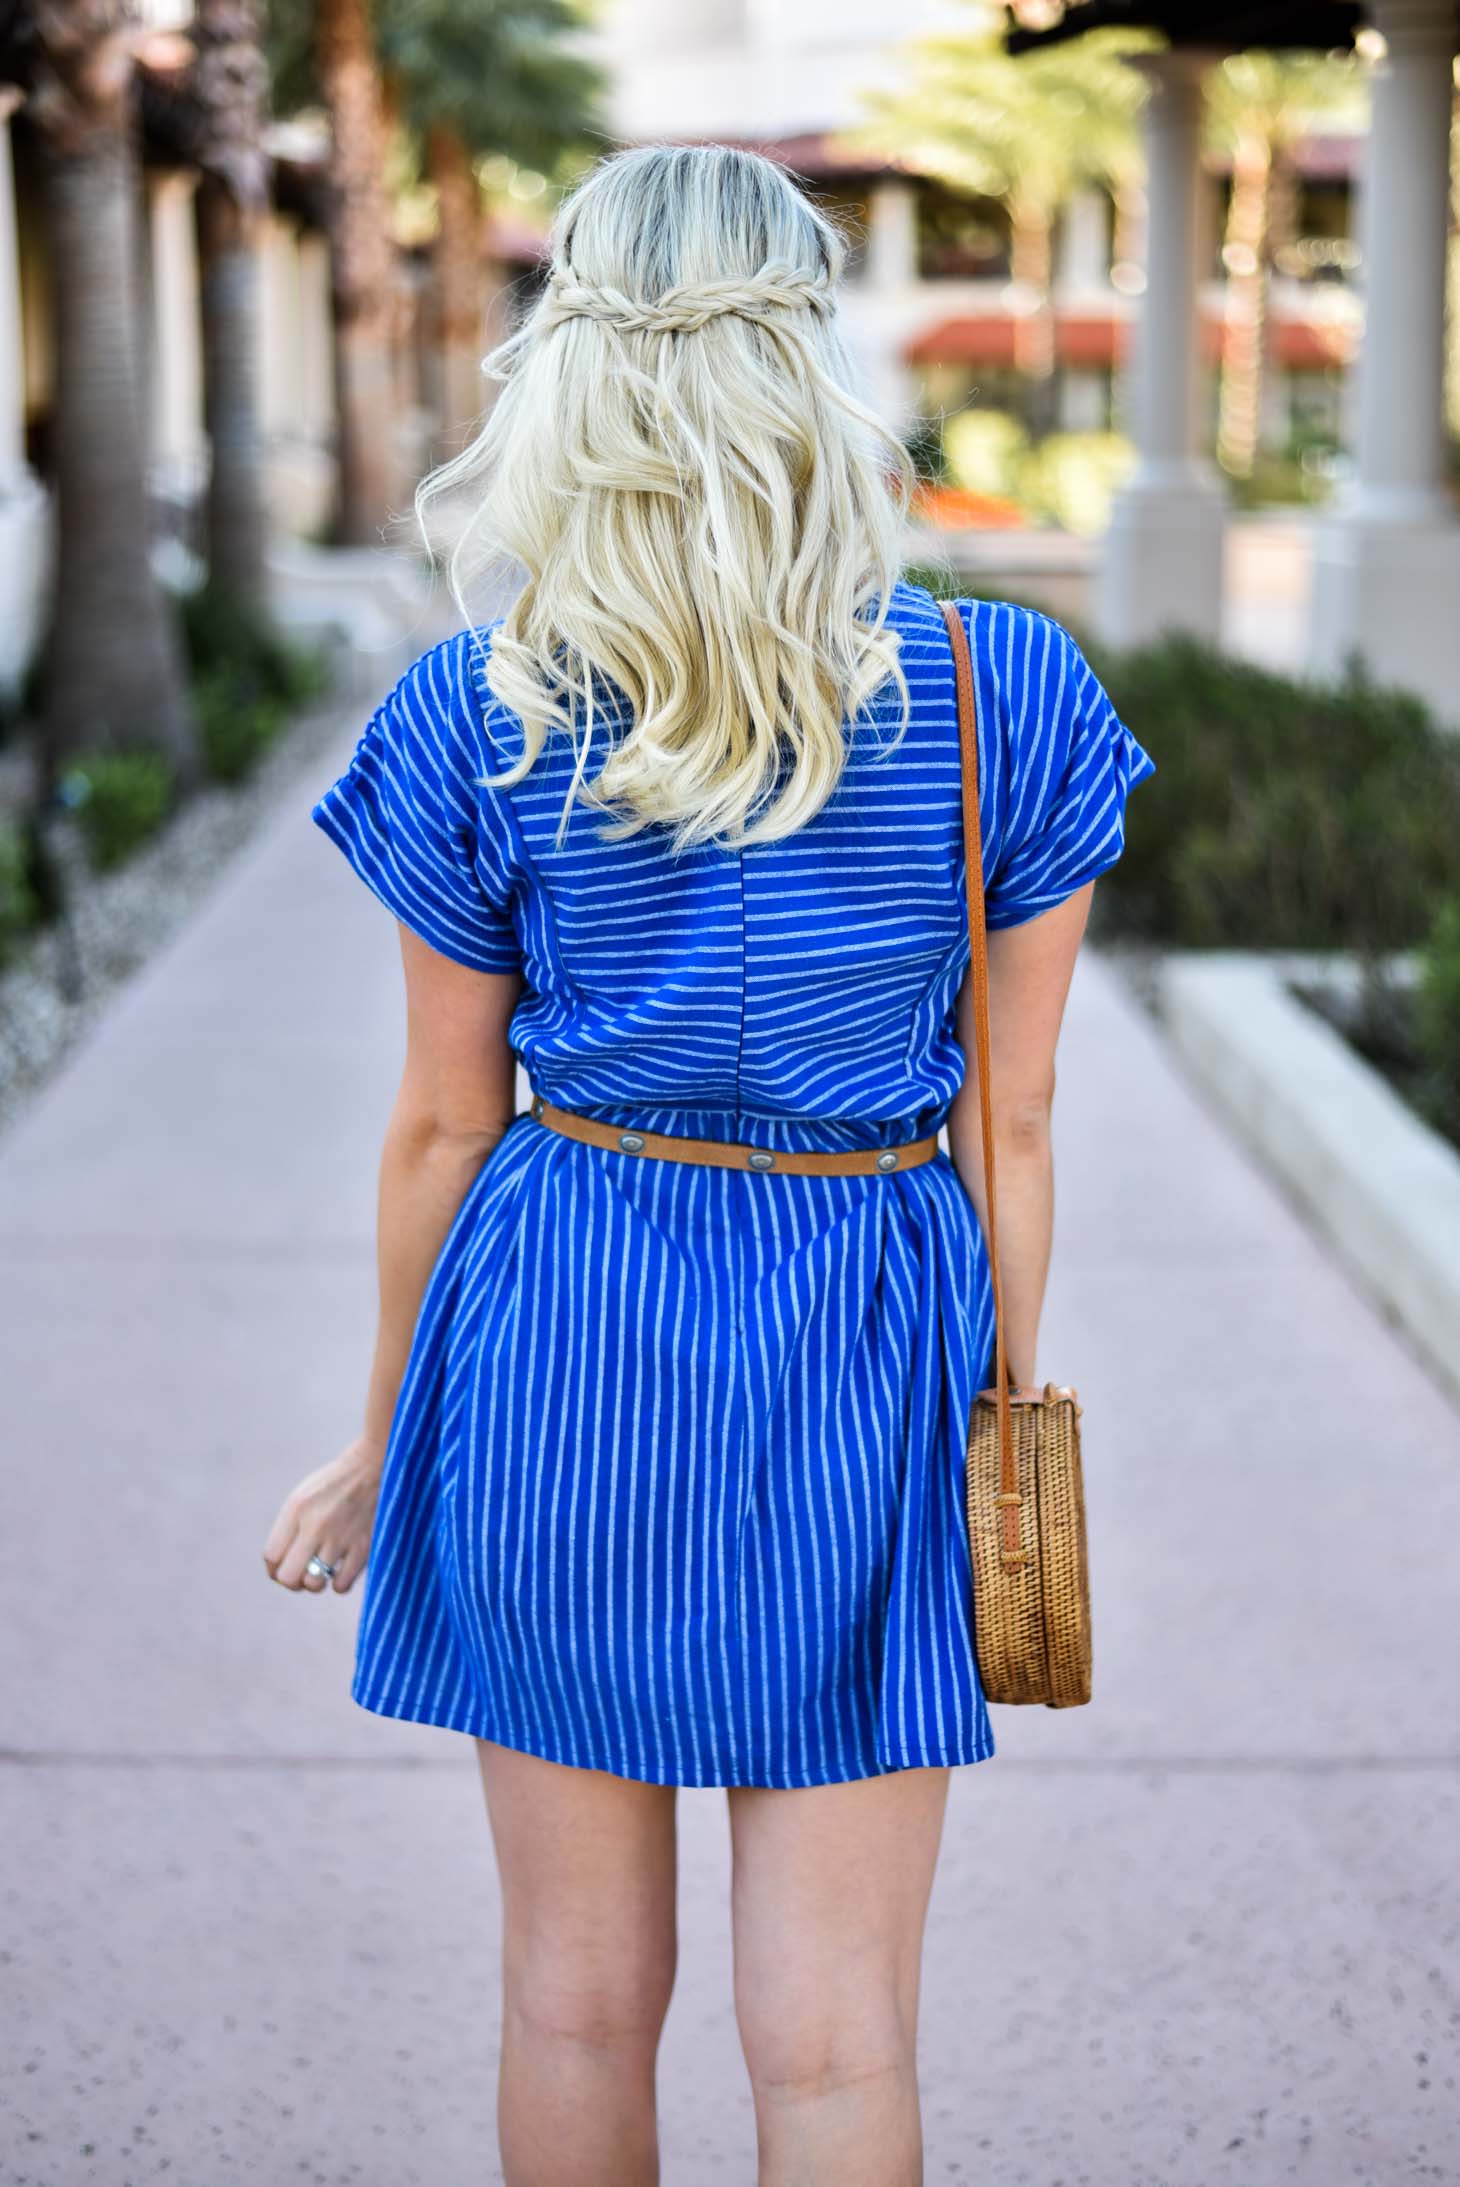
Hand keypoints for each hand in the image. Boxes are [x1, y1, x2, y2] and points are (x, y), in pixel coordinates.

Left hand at [263, 1437, 383, 1594]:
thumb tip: (280, 1566)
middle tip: (301, 1574)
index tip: (284, 1567)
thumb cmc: (334, 1485)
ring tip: (322, 1572)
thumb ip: (287, 1528)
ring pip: (314, 1584)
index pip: (271, 1556)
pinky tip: (342, 1571)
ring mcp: (340, 1537)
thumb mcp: (302, 1497)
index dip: (274, 1569)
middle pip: (288, 1577)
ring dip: (316, 1583)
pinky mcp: (363, 1546)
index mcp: (297, 1510)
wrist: (374, 1468)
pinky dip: (339, 1584)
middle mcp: (315, 1525)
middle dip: (292, 1582)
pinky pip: (342, 1584)